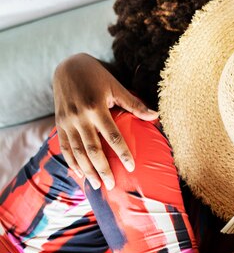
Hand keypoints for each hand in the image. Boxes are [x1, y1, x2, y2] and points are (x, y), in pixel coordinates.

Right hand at [53, 53, 157, 189]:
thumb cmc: (96, 76)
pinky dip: (71, 162)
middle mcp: (79, 117)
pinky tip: (79, 174)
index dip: (122, 153)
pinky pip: (64, 147)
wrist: (67, 66)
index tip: (131, 167)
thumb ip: (134, 104)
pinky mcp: (59, 124)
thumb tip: (155, 116)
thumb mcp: (116, 87)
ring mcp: (67, 122)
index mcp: (96, 108)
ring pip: (77, 152)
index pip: (112, 136)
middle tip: (112, 185)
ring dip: (86, 171)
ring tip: (96, 186)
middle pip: (92, 149)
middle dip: (102, 169)